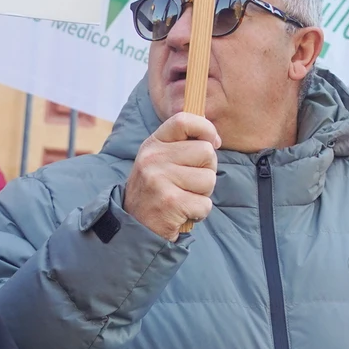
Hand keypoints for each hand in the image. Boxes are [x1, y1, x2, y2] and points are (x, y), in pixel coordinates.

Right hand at [121, 112, 219, 240]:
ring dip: (203, 193)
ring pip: (209, 179)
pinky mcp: (170, 202)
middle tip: (188, 183)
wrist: (135, 227)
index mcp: (153, 144)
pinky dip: (199, 212)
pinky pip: (205, 204)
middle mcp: (153, 159)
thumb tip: (214, 139)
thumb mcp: (161, 161)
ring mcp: (160, 180)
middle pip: (206, 152)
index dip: (205, 128)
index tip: (212, 142)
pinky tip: (182, 212)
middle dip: (206, 170)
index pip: (184, 120)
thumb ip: (182, 145)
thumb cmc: (157, 190)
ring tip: (183, 198)